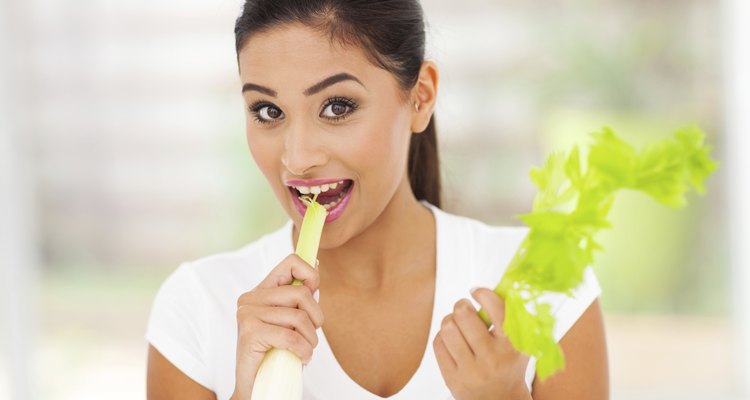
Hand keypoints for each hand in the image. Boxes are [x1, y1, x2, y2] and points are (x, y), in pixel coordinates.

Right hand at [231, 254, 323, 399]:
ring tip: (304, 350)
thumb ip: (300, 300)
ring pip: (299, 317)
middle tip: (311, 336)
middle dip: (316, 318)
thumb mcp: (291, 322)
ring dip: (310, 340)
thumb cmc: (276, 354)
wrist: (256, 386)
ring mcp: (247, 314)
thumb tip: (316, 268)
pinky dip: (304, 350)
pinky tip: (301, 358)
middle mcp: (251, 298)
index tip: (315, 293)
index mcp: (261, 291)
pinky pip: (291, 337)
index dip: (310, 274)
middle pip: (301, 293)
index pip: (291, 262)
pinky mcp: (250, 332)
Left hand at [433, 288, 530, 399]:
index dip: (483, 294)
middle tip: (465, 308)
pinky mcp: (453, 379)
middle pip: (464, 315)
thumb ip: (515, 318)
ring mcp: (470, 370)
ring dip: (450, 320)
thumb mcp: (522, 344)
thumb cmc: (509, 366)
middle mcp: (491, 358)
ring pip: (448, 328)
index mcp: (512, 346)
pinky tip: (452, 340)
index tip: (476, 291)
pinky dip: (443, 337)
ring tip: (457, 324)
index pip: (497, 310)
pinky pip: (438, 344)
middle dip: (462, 306)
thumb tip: (501, 287)